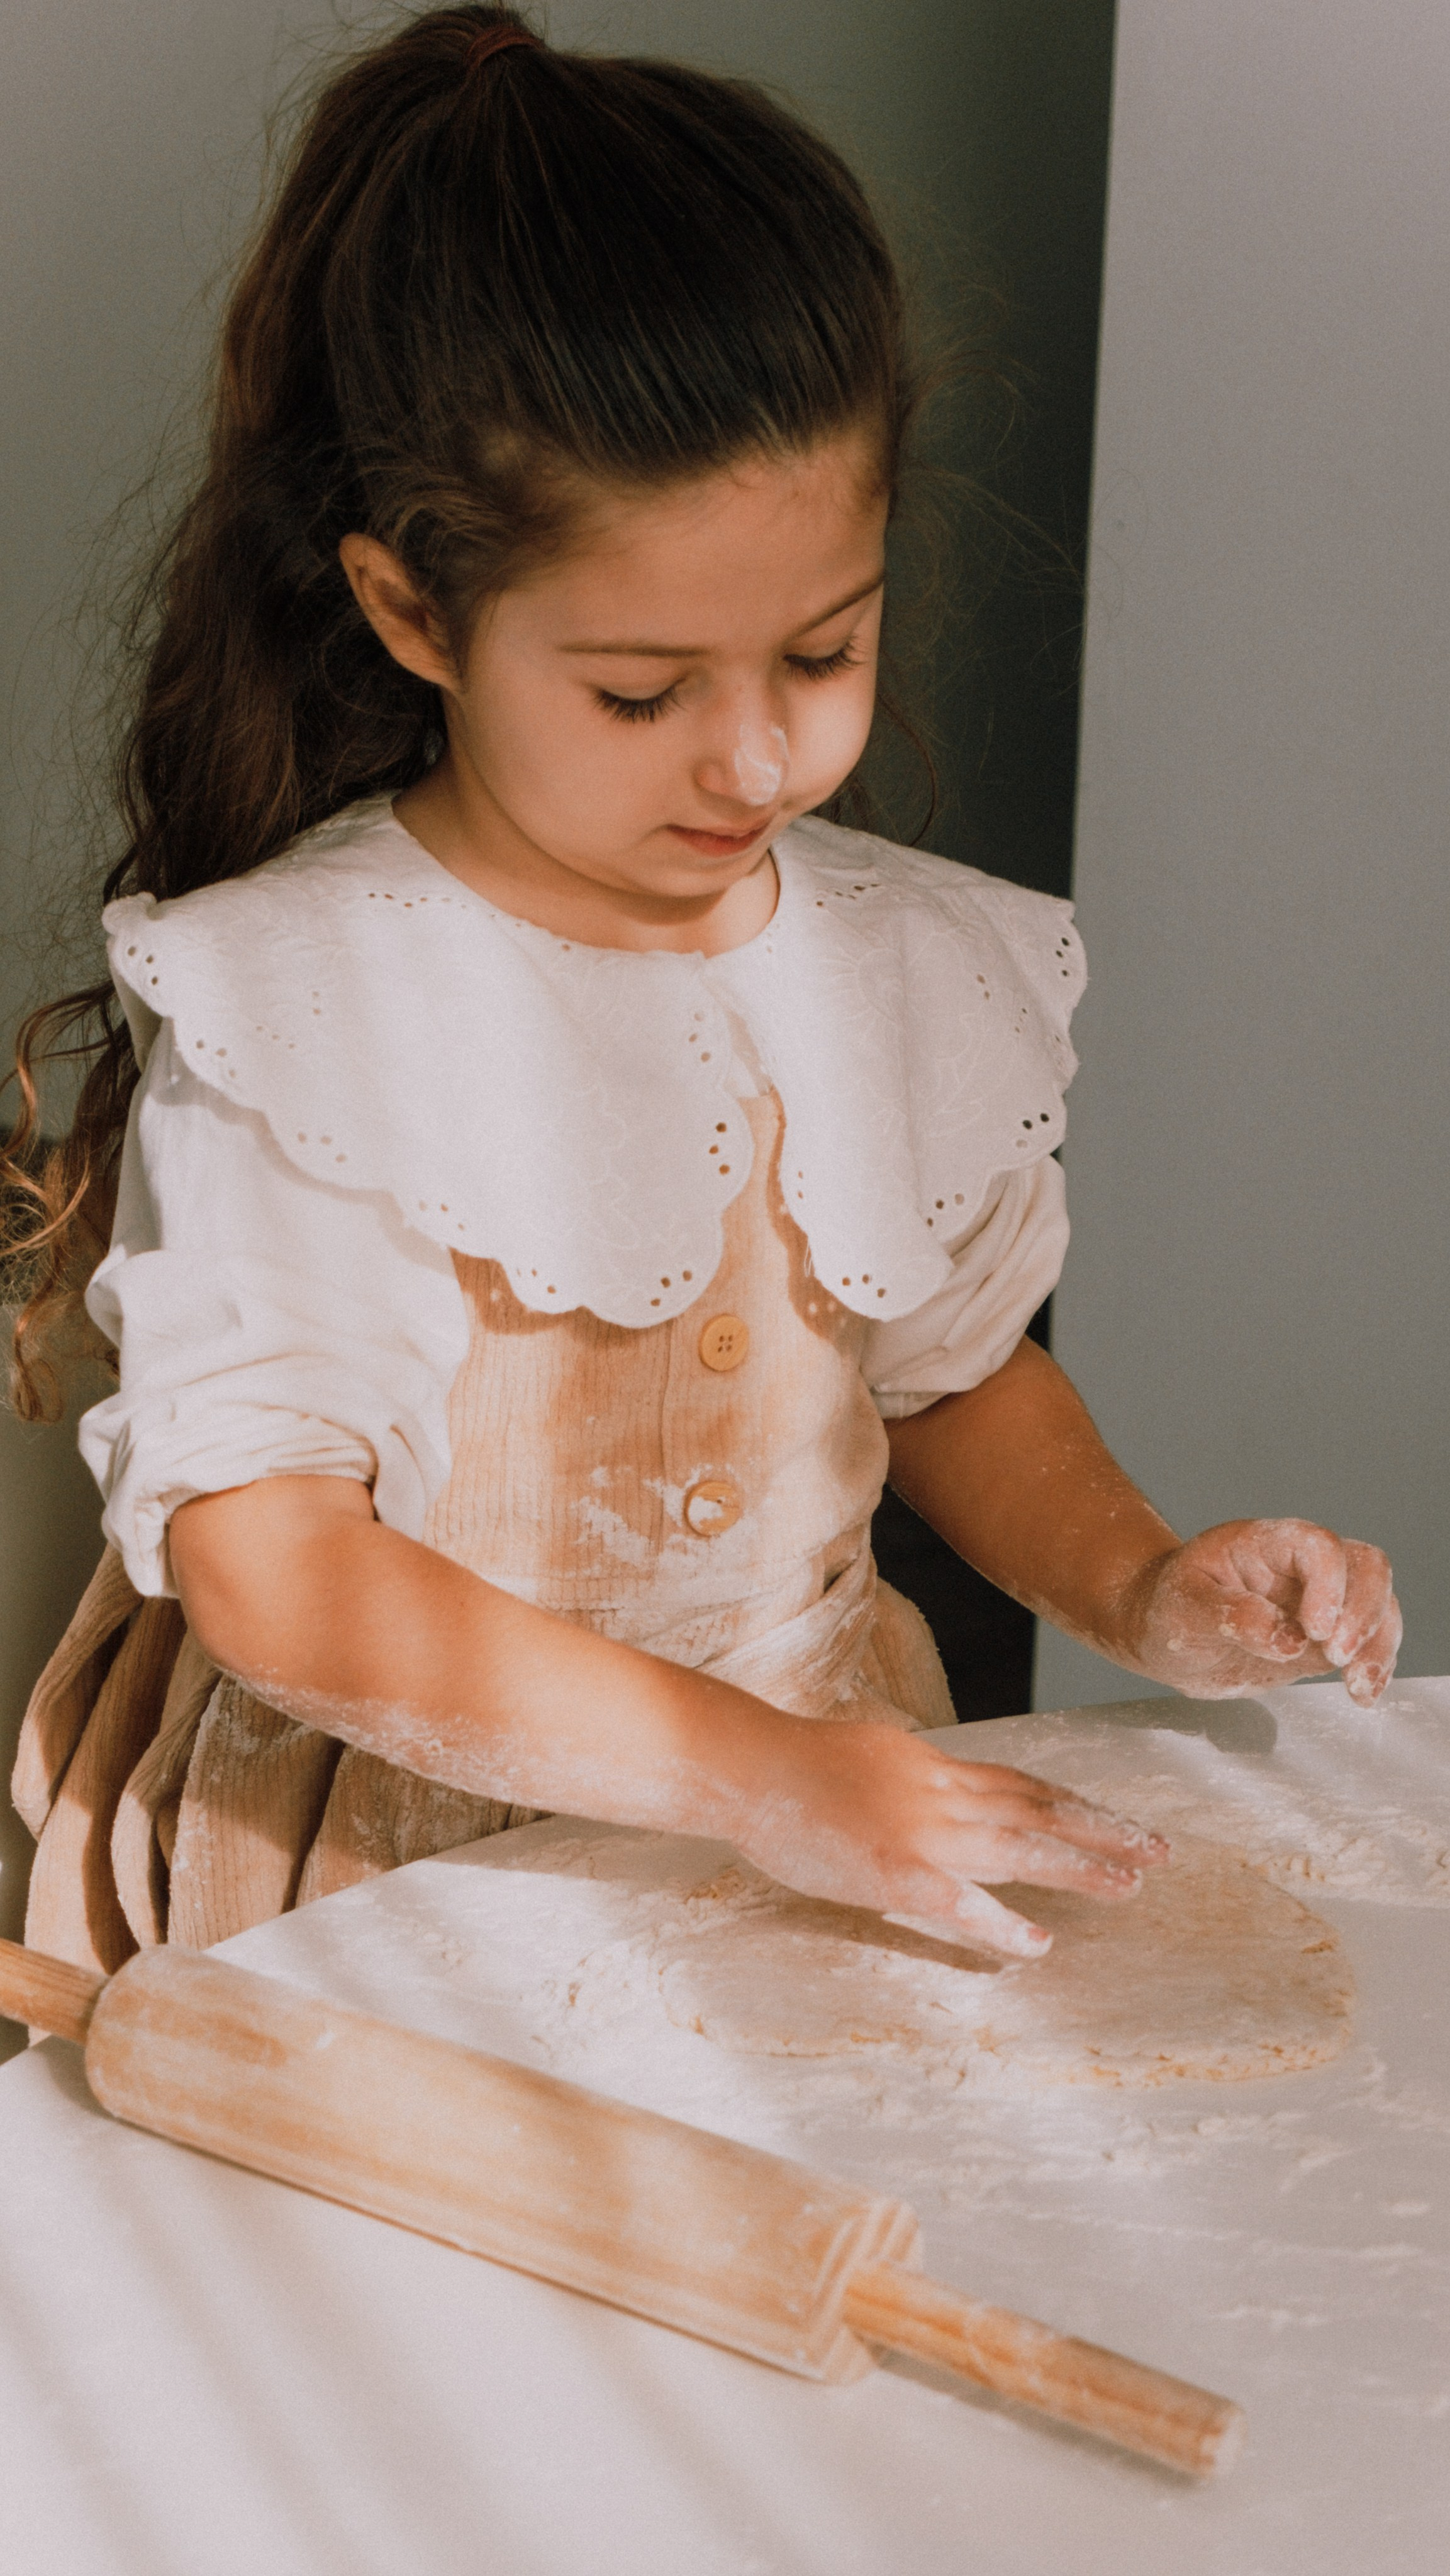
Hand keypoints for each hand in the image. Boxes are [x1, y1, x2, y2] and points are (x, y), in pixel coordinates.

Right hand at [731, 1721, 1168, 1958]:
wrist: (745, 1764)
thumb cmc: (791, 1765)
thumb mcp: (870, 1752)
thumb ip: (913, 1773)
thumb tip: (938, 1778)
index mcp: (933, 1767)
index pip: (1021, 1784)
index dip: (1074, 1804)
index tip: (1119, 1819)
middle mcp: (940, 1793)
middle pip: (1037, 1810)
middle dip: (1103, 1831)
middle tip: (1160, 1852)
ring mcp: (920, 1832)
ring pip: (1018, 1848)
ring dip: (1078, 1867)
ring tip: (1129, 1885)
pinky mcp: (892, 1871)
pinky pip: (960, 1903)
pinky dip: (1003, 1924)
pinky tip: (1039, 1943)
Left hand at [1124, 1518, 1399, 1704]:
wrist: (1166, 1637)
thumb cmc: (1168, 1610)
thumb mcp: (1183, 1610)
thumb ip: (1231, 1617)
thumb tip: (1289, 1639)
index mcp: (1263, 1544)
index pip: (1317, 1545)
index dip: (1328, 1583)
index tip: (1314, 1630)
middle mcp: (1299, 1567)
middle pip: (1364, 1566)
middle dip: (1363, 1613)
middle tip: (1334, 1657)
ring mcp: (1317, 1601)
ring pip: (1378, 1602)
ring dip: (1378, 1643)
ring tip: (1356, 1686)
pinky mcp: (1324, 1639)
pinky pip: (1369, 1640)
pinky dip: (1376, 1665)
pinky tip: (1363, 1694)